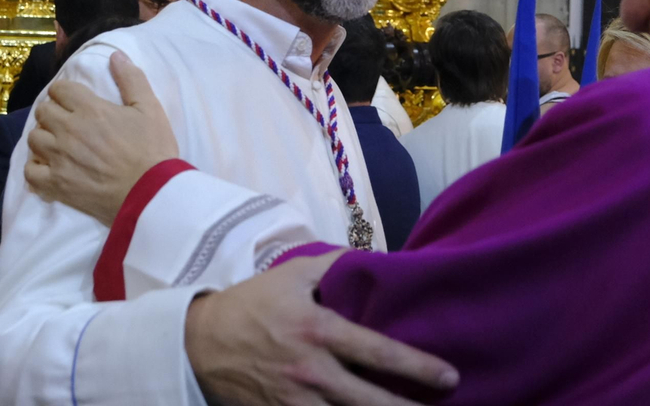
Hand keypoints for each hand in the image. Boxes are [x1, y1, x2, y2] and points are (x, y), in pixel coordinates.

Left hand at [24, 51, 178, 223]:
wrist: (151, 194)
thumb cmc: (153, 150)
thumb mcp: (150, 109)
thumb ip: (131, 79)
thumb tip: (115, 55)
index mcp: (89, 109)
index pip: (59, 89)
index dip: (65, 93)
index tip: (74, 101)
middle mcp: (68, 130)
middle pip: (43, 111)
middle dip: (53, 112)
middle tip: (68, 122)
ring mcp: (59, 158)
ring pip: (34, 138)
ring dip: (44, 138)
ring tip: (58, 144)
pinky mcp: (56, 185)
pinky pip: (30, 171)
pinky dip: (36, 168)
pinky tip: (50, 167)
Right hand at [186, 252, 458, 405]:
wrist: (200, 342)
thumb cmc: (253, 304)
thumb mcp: (292, 274)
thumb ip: (336, 265)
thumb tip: (378, 259)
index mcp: (318, 330)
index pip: (377, 351)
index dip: (417, 366)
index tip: (449, 377)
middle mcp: (311, 371)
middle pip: (369, 401)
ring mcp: (295, 402)